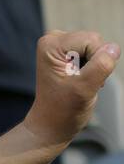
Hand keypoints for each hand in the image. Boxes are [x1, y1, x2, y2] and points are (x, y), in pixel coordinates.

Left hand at [23, 31, 119, 147]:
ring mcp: (61, 46)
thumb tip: (113, 48)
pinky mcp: (68, 52)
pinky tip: (82, 80)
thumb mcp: (83, 89)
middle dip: (96, 62)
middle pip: (95, 41)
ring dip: (95, 66)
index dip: (96, 60)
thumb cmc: (62, 109)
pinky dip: (93, 67)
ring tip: (81, 82)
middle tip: (82, 82)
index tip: (81, 79)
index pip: (92, 40)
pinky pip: (94, 52)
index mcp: (51, 45)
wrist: (51, 123)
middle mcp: (53, 40)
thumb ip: (100, 66)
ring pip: (97, 47)